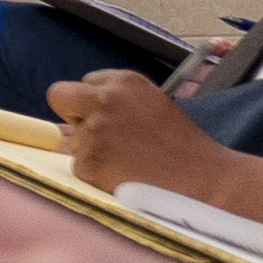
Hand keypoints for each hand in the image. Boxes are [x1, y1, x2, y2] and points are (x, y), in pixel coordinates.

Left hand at [55, 69, 262, 218]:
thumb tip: (86, 108)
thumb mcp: (153, 104)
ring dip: (91, 151)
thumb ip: (119, 100)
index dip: (92, 103)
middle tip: (94, 135)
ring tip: (127, 162)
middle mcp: (104, 100)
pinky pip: (78, 167)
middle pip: (59, 96)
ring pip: (73, 140)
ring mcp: (94, 131)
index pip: (83, 83)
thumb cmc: (184, 146)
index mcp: (123, 81)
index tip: (108, 118)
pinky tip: (124, 176)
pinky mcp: (89, 162)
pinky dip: (96, 175)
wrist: (203, 180)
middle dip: (72, 114)